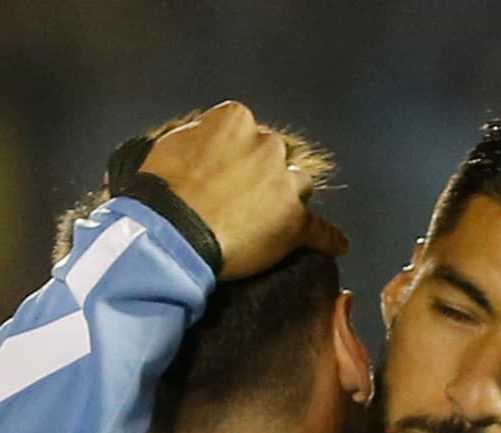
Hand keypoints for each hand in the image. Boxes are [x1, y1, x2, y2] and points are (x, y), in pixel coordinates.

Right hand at [133, 101, 347, 279]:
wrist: (174, 233)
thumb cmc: (163, 191)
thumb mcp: (171, 144)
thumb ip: (199, 136)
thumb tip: (206, 139)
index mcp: (237, 119)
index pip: (249, 131)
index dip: (239, 154)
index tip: (228, 172)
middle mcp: (267, 144)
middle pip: (277, 157)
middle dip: (265, 174)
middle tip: (244, 200)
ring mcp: (284, 184)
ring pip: (299, 186)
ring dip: (288, 200)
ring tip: (270, 223)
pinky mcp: (294, 223)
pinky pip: (321, 231)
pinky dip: (329, 239)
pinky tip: (337, 245)